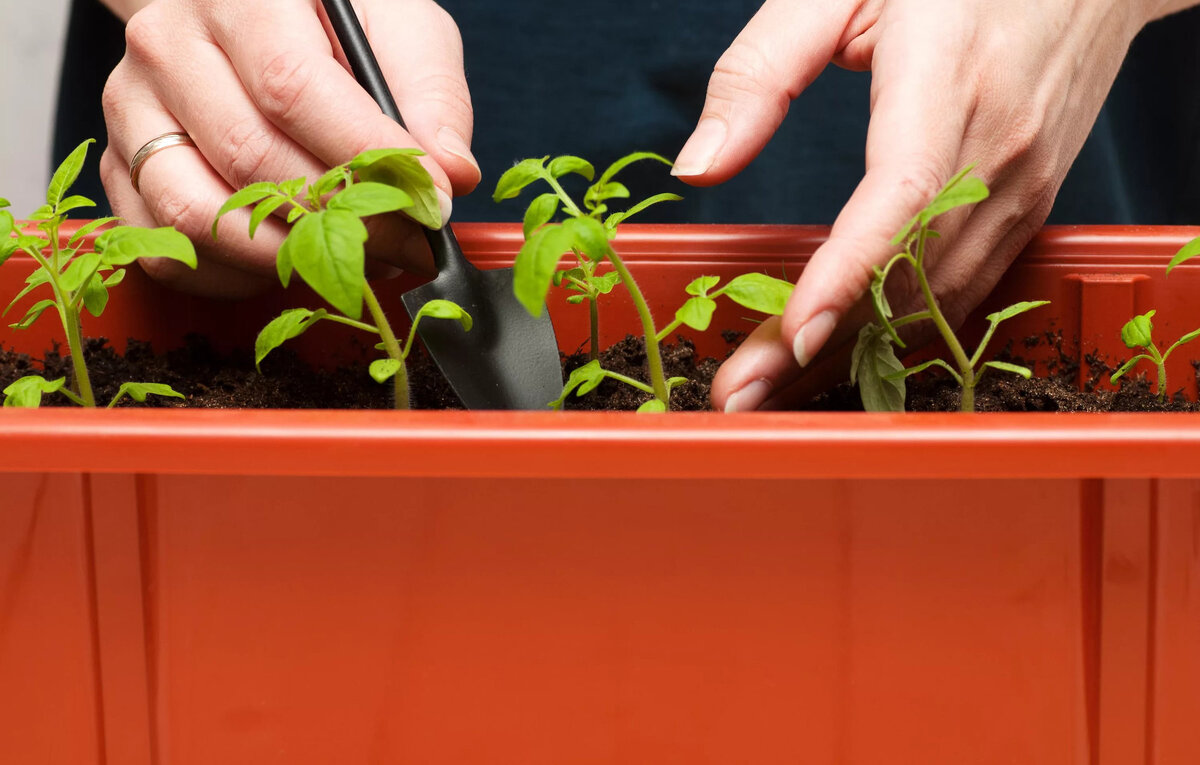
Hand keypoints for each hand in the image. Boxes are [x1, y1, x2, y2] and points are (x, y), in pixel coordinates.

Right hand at [99, 0, 478, 297]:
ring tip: (354, 259)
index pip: (293, 89)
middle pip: (250, 158)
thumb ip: (431, 97)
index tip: (430, 204)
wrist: (254, 15)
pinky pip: (166, 248)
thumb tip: (451, 176)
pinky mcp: (121, 165)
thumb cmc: (335, 24)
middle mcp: (170, 45)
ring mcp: (133, 107)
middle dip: (342, 221)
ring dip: (287, 258)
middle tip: (405, 244)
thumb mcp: (400, 30)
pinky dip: (235, 277)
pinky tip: (290, 261)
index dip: (367, 159)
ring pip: (197, 213)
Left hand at [672, 0, 1171, 410]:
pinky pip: (962, 291)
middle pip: (905, 277)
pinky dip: (900, 335)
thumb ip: (759, 72)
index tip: (791, 338)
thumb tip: (697, 166)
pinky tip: (844, 361)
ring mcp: (1022, 190)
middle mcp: (998, 152)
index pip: (900, 199)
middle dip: (816, 350)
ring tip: (771, 398)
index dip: (847, 275)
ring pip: (934, 302)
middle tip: (736, 397)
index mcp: (948, 86)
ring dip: (852, 357)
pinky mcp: (1028, 209)